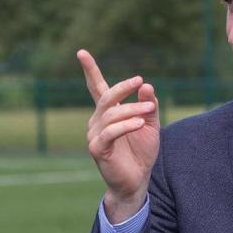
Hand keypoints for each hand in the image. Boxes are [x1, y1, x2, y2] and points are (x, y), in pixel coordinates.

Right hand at [79, 49, 159, 223]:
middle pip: (106, 97)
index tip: (81, 52)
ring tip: (149, 112)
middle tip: (140, 81)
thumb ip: (149, 106)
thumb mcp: (150, 125)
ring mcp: (94, 135)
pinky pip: (110, 132)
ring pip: (111, 114)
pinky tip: (139, 124)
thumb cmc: (141, 153)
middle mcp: (97, 121)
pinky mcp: (97, 149)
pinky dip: (125, 125)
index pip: (96, 88)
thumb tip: (147, 86)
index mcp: (107, 113)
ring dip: (132, 110)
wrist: (137, 181)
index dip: (90, 70)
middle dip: (123, 87)